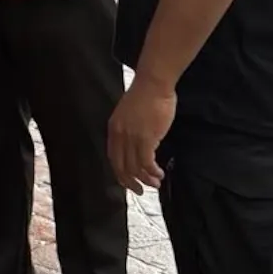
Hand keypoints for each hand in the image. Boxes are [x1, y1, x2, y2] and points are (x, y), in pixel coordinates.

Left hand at [108, 75, 175, 191]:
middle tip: (140, 191)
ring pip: (135, 167)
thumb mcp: (129, 114)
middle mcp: (120, 135)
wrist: (153, 83)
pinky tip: (159, 174)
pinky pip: (146, 163)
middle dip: (131, 182)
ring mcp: (132, 137)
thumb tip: (136, 145)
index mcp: (113, 129)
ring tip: (155, 183)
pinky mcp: (146, 138)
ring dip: (146, 179)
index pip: (113, 158)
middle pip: (121, 167)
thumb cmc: (146, 95)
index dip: (120, 173)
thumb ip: (129, 129)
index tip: (128, 181)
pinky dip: (152, 172)